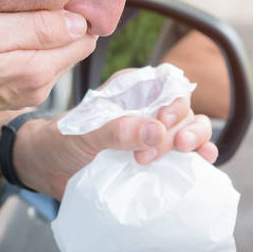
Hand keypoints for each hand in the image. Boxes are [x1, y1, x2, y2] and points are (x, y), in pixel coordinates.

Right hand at [0, 10, 96, 131]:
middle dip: (65, 24)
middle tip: (39, 0)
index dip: (78, 13)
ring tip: (20, 16)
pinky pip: (35, 67)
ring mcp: (26, 93)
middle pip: (73, 48)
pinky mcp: (12, 94)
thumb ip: (37, 28)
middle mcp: (39, 87)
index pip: (85, 38)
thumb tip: (80, 22)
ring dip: (46, 37)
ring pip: (54, 57)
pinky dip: (30, 50)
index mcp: (38, 70)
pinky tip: (8, 36)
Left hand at [12, 96, 217, 199]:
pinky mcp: (156, 157)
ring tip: (188, 153)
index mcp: (130, 89)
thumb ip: (116, 131)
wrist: (47, 168)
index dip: (174, 101)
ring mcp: (153, 133)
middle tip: (169, 148)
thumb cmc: (61, 141)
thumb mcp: (84, 134)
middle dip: (183, 126)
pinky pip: (185, 153)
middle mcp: (146, 107)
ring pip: (190, 126)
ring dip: (195, 138)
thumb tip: (157, 130)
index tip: (164, 122)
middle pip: (182, 108)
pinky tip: (205, 162)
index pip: (166, 83)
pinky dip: (198, 155)